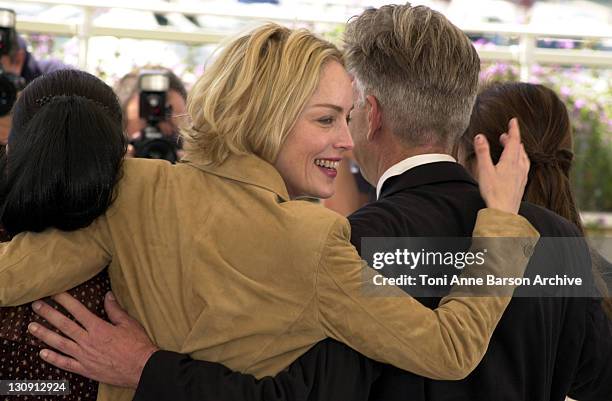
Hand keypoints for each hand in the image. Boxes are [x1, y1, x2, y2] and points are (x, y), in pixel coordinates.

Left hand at [28, 292, 157, 388]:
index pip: (78, 310)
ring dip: (44, 335)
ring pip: (60, 344)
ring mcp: (85, 356)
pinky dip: (53, 358)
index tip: (54, 292)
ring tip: (32, 327)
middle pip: (64, 325)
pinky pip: (65, 363)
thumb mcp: (129, 323)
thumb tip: (107, 295)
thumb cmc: (138, 344)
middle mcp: (88, 341)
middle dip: (49, 314)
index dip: (65, 300)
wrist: (142, 368)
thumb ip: (115, 310)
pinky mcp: (85, 369)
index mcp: (99, 328)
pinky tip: (42, 353)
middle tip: (36, 305)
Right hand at [475, 118, 529, 214]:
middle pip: (518, 148)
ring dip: (518, 149)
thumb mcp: (484, 170)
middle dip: (513, 139)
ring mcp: (522, 176)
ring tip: (514, 147)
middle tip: (505, 134)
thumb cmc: (493, 192)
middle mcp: (519, 167)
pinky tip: (519, 165)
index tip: (514, 120)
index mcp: (510, 161)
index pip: (514, 141)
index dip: (514, 129)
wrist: (504, 211)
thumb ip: (482, 152)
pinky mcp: (522, 184)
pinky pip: (525, 167)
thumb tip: (480, 136)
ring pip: (523, 157)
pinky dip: (521, 160)